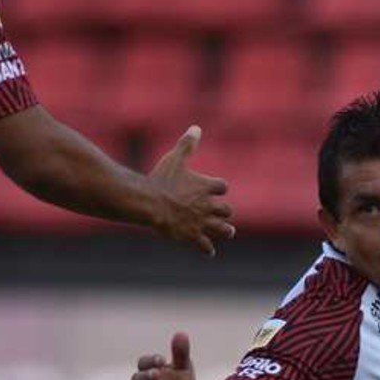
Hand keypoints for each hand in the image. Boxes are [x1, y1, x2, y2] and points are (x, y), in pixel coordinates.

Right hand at [148, 126, 235, 255]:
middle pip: (226, 210)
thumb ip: (187, 145)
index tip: (218, 189)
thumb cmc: (162, 179)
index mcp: (206, 186)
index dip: (219, 188)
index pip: (222, 187)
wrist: (151, 202)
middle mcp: (208, 205)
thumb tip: (196, 128)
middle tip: (224, 213)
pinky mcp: (192, 236)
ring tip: (229, 232)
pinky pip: (205, 245)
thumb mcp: (175, 158)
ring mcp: (202, 222)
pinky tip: (210, 251)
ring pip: (222, 229)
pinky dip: (208, 249)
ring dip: (226, 230)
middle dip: (225, 211)